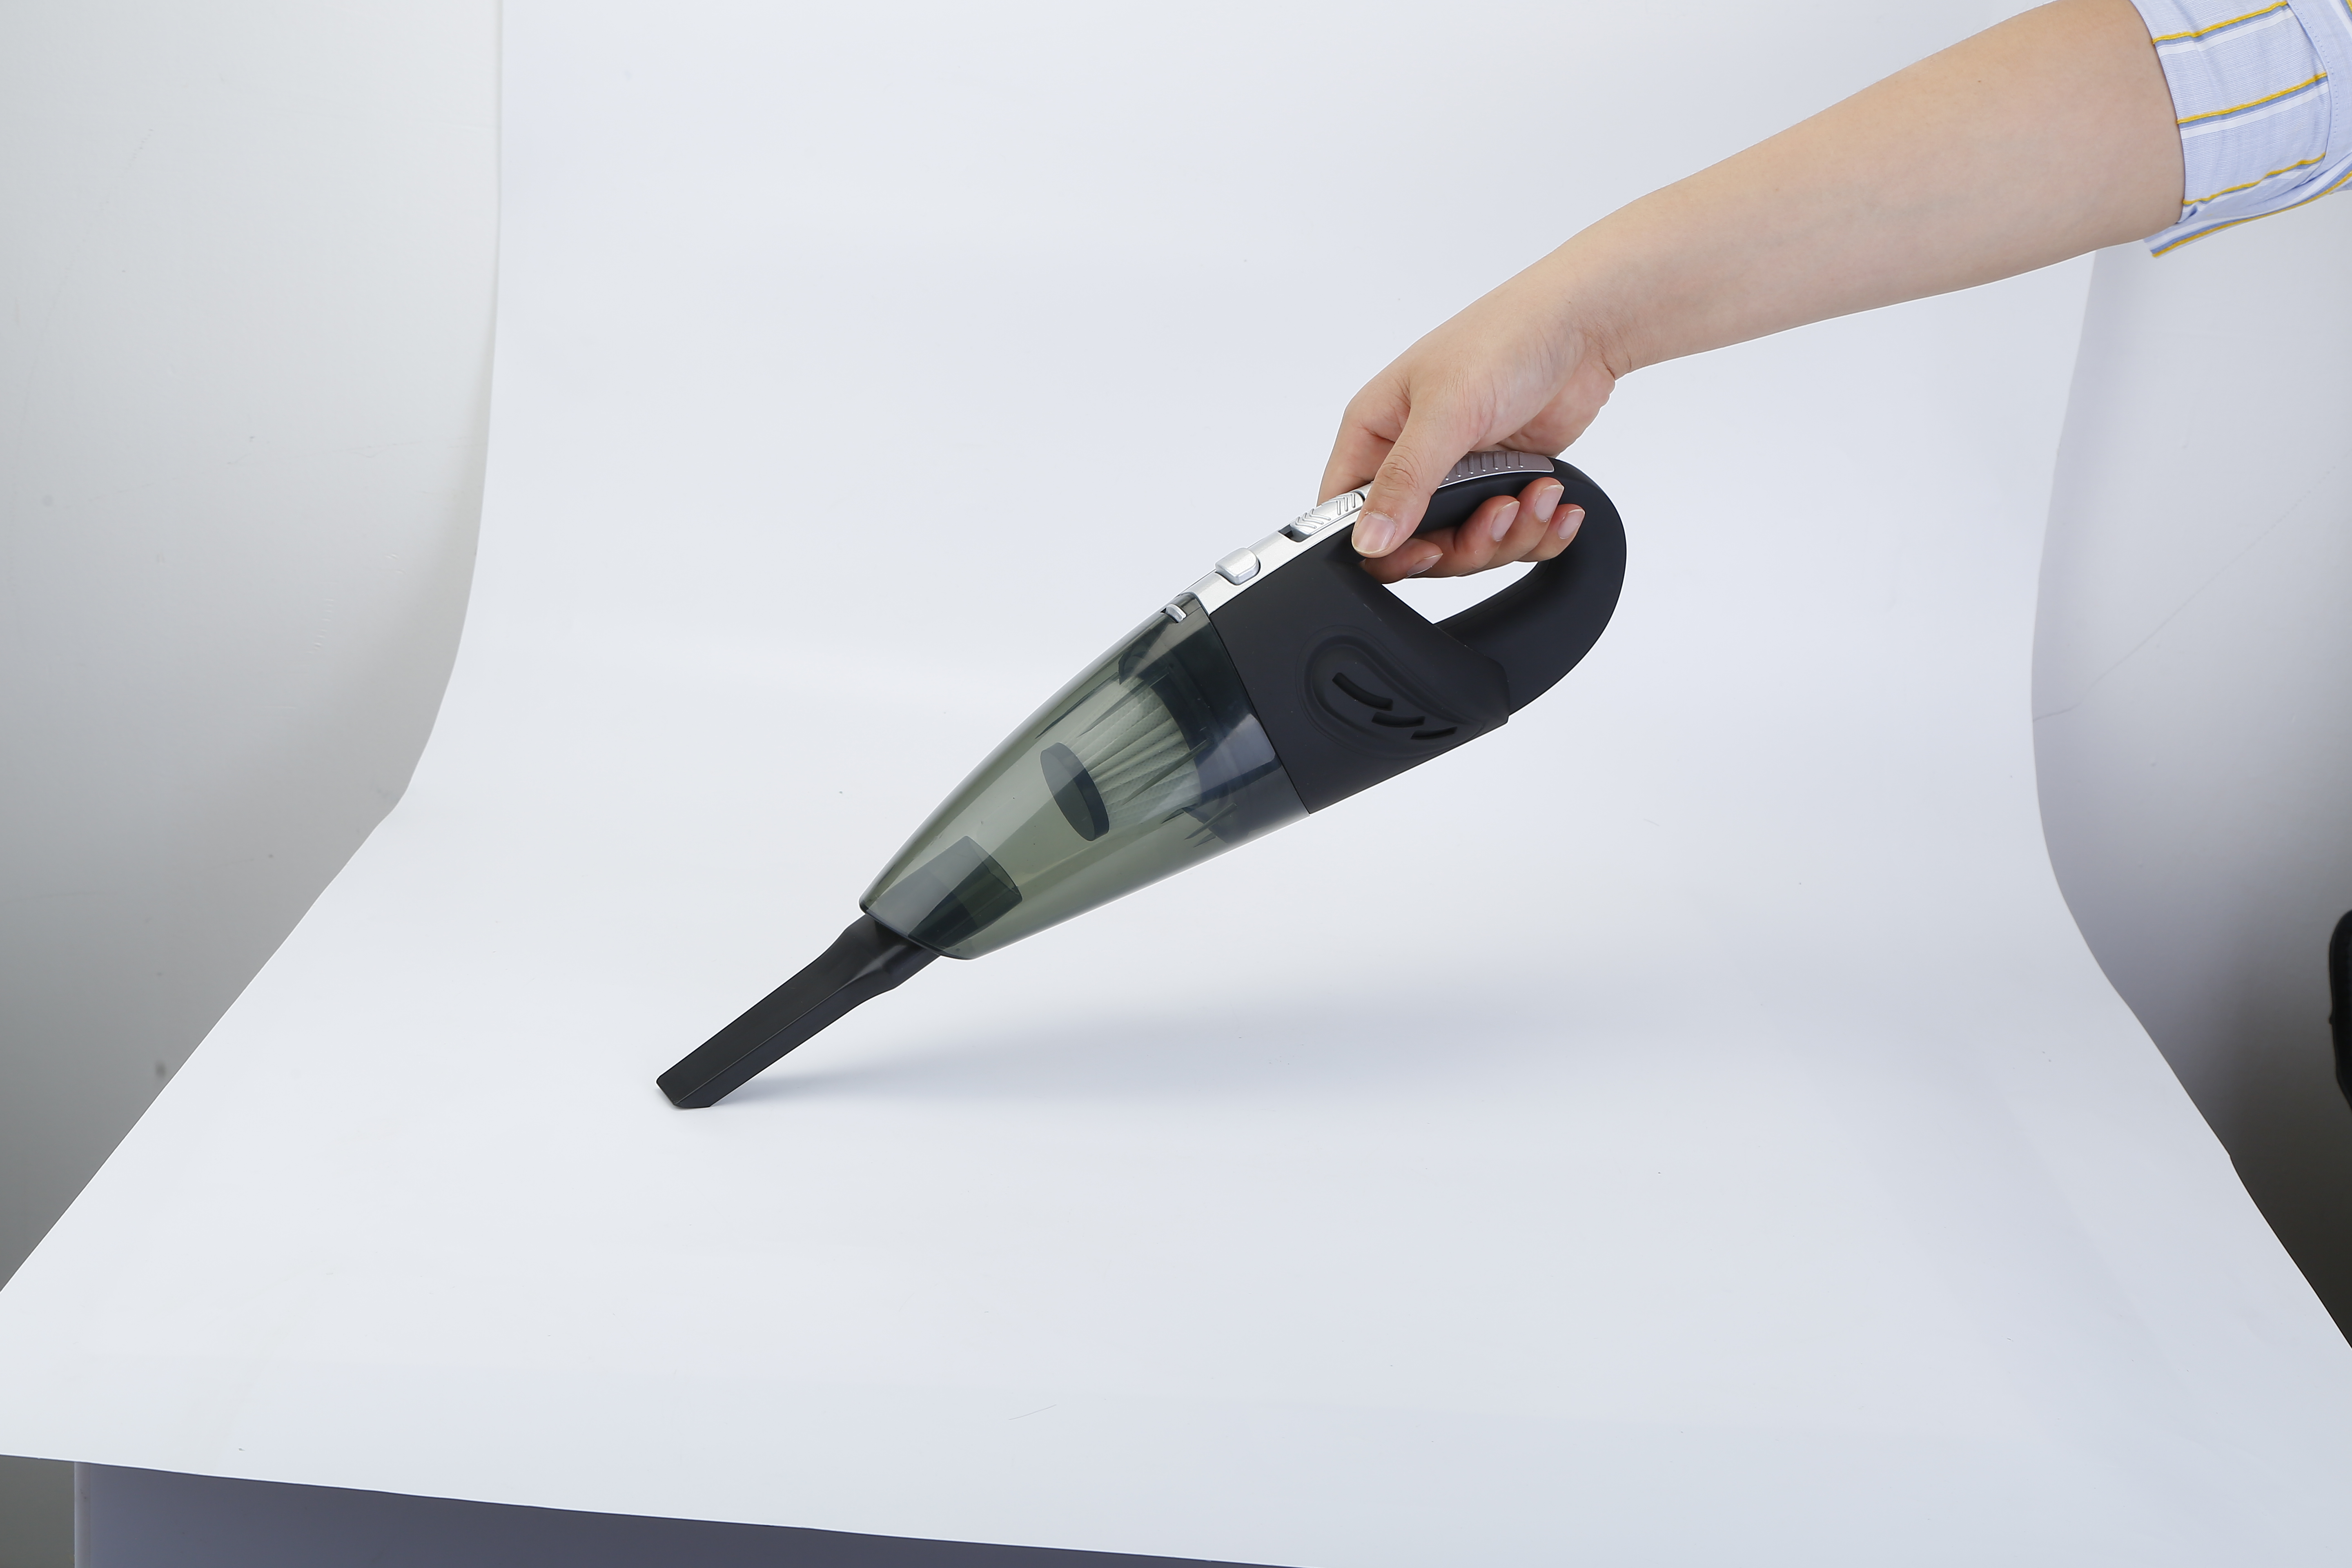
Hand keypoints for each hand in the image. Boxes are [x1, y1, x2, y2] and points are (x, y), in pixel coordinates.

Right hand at [1322, 271, 1618, 583]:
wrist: (1584, 325)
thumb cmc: (1505, 340)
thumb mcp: (1446, 410)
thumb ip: (1404, 480)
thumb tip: (1368, 540)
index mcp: (1375, 433)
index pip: (1347, 514)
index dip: (1381, 548)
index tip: (1428, 548)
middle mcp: (1411, 459)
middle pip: (1414, 544)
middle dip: (1465, 543)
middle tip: (1498, 512)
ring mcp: (1459, 476)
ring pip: (1466, 548)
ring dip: (1510, 535)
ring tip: (1537, 494)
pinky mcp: (1502, 484)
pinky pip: (1511, 538)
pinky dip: (1539, 532)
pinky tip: (1556, 504)